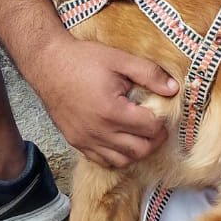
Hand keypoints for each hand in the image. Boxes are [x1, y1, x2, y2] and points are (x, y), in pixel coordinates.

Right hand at [28, 36, 178, 167]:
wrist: (47, 64)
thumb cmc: (83, 59)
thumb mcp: (120, 60)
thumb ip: (149, 74)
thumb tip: (173, 89)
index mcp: (112, 111)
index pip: (150, 129)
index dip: (162, 122)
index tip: (161, 112)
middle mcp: (98, 131)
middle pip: (140, 150)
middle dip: (154, 139)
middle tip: (156, 125)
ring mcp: (85, 140)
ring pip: (123, 161)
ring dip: (137, 150)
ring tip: (140, 133)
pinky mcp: (76, 142)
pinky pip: (103, 161)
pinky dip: (117, 156)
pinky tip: (121, 140)